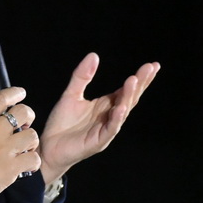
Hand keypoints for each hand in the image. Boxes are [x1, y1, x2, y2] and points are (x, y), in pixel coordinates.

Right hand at [0, 87, 40, 202]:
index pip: (1, 98)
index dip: (14, 93)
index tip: (20, 94)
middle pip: (23, 112)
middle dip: (28, 116)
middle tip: (24, 126)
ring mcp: (5, 149)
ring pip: (32, 135)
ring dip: (30, 142)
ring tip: (24, 149)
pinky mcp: (12, 167)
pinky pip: (34, 158)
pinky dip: (32, 162)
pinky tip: (25, 165)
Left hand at [38, 53, 159, 183]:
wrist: (48, 147)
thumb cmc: (62, 123)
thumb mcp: (71, 94)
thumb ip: (82, 76)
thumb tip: (94, 55)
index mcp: (106, 105)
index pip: (126, 90)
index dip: (139, 78)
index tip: (153, 65)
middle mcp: (110, 116)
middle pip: (129, 98)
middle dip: (140, 84)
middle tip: (150, 68)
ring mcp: (106, 129)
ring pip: (122, 112)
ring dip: (128, 97)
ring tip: (133, 81)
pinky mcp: (98, 142)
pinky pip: (110, 129)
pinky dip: (117, 119)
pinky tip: (121, 108)